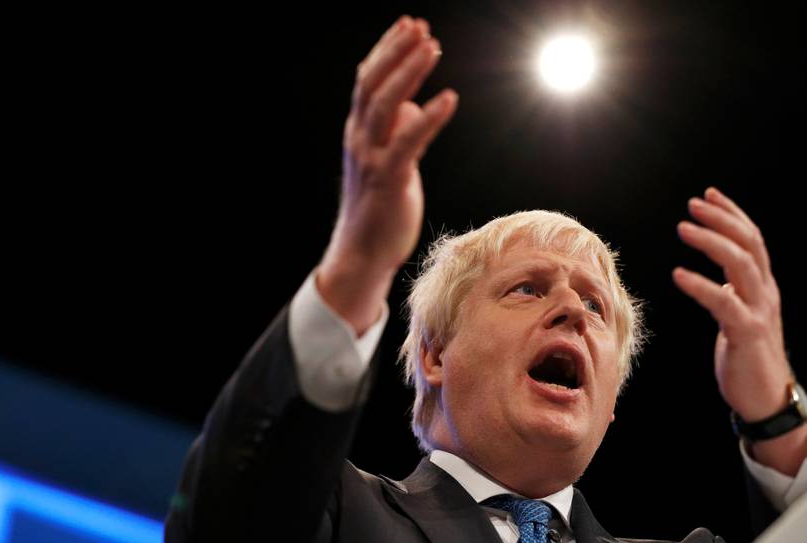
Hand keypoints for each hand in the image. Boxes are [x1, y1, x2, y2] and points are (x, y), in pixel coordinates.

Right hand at [318, 16, 457, 334]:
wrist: (361, 253)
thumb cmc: (379, 209)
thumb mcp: (390, 164)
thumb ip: (399, 133)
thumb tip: (415, 108)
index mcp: (359, 133)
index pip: (368, 81)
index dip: (387, 51)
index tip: (409, 26)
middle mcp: (360, 140)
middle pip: (373, 84)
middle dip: (397, 51)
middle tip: (421, 26)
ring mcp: (372, 159)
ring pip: (385, 105)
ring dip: (409, 72)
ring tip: (432, 47)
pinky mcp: (389, 180)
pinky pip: (408, 142)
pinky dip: (428, 118)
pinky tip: (449, 98)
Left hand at [673, 188, 789, 421]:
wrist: (765, 397)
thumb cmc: (746, 356)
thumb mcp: (739, 316)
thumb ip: (732, 295)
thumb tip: (718, 281)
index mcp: (762, 287)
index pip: (752, 240)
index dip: (732, 215)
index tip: (709, 195)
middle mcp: (765, 293)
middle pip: (749, 244)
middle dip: (722, 219)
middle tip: (693, 203)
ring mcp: (758, 312)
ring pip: (741, 266)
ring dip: (711, 242)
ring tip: (683, 227)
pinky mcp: (746, 333)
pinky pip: (724, 304)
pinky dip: (701, 286)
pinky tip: (678, 275)